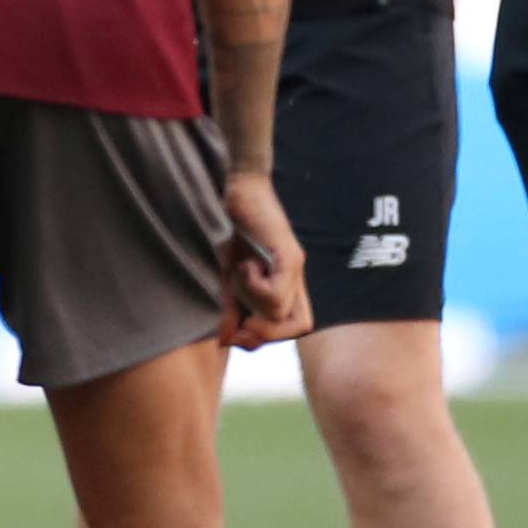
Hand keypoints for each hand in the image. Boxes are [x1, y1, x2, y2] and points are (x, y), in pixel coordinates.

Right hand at [219, 172, 311, 349]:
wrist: (242, 185)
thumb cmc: (234, 229)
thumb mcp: (229, 274)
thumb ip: (232, 306)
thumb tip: (227, 341)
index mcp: (287, 283)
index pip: (298, 325)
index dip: (273, 335)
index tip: (241, 328)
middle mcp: (297, 276)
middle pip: (300, 326)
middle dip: (265, 332)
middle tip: (240, 318)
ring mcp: (295, 264)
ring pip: (281, 311)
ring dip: (251, 300)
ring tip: (239, 274)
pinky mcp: (288, 253)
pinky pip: (276, 292)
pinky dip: (253, 286)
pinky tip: (244, 264)